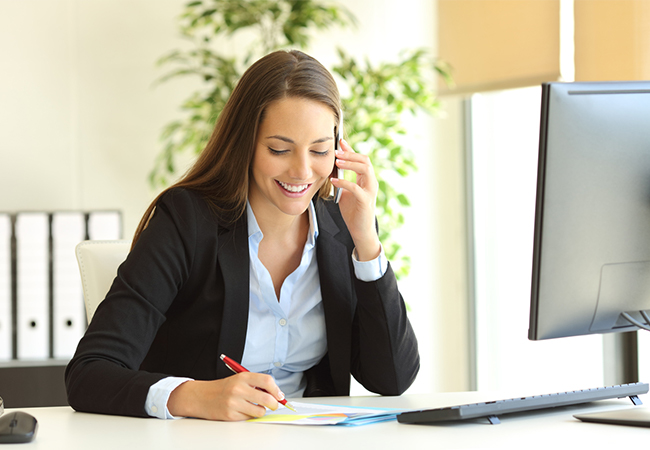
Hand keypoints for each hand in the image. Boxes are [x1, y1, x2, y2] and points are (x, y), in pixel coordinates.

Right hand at [167, 373, 281, 420]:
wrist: (201, 397)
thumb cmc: (223, 388)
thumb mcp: (239, 380)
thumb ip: (256, 384)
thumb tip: (276, 394)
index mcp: (243, 377)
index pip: (267, 381)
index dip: (277, 389)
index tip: (280, 395)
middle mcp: (239, 389)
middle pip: (267, 398)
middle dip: (275, 404)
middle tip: (274, 405)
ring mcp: (234, 403)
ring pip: (260, 411)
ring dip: (260, 411)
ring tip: (254, 407)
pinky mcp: (231, 415)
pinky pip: (249, 418)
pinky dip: (249, 416)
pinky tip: (242, 411)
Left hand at [330, 139, 380, 260]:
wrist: (360, 231)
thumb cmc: (353, 212)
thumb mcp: (345, 192)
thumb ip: (341, 180)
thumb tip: (331, 168)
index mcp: (366, 179)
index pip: (360, 159)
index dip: (351, 150)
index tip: (340, 142)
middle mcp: (371, 182)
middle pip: (365, 161)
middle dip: (350, 154)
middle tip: (335, 152)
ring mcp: (370, 191)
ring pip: (365, 169)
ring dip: (350, 164)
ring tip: (337, 162)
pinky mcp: (366, 201)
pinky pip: (356, 188)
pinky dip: (344, 182)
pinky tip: (333, 181)